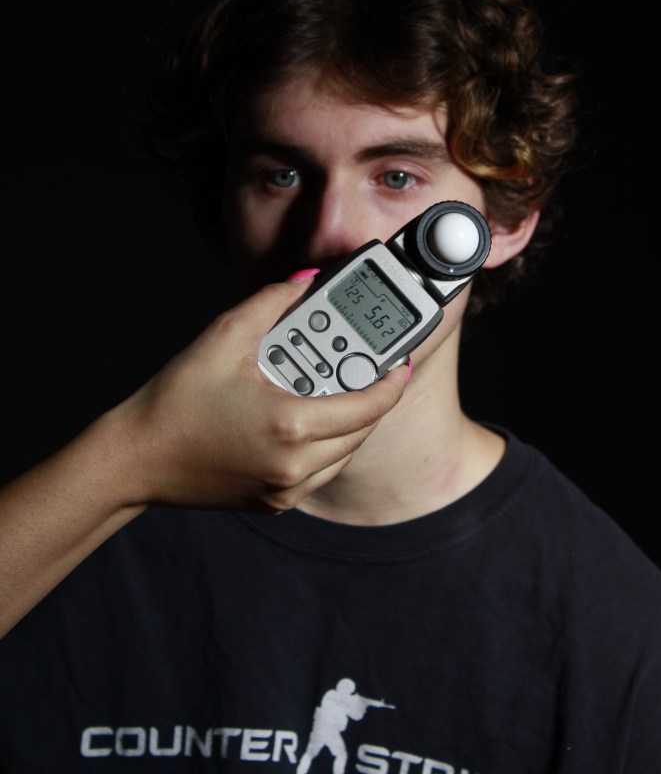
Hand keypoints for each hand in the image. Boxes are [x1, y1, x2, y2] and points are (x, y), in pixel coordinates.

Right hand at [113, 277, 407, 513]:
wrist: (137, 457)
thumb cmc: (176, 399)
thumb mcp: (224, 335)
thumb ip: (273, 301)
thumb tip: (308, 281)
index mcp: (291, 425)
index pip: (368, 405)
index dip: (390, 382)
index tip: (398, 362)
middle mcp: (294, 466)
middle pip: (361, 431)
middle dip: (369, 397)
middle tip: (365, 368)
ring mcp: (284, 490)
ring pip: (343, 455)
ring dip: (349, 424)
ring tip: (335, 389)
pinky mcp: (273, 503)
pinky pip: (319, 473)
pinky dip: (325, 447)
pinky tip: (308, 417)